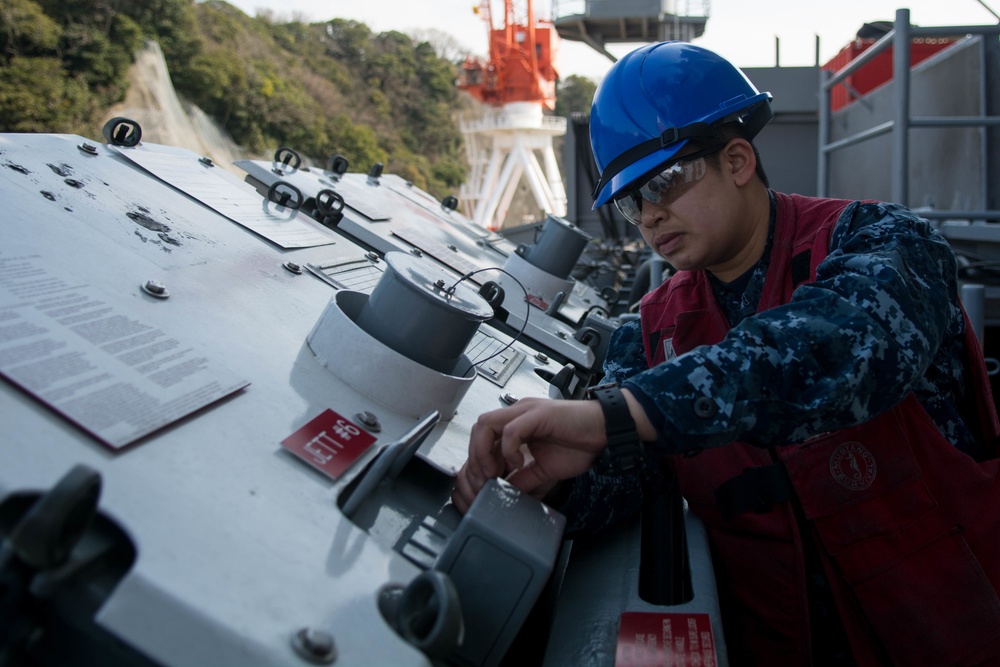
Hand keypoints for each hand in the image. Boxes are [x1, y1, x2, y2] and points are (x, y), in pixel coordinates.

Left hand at [451, 397, 607, 512]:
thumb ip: (522, 477)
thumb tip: (503, 490)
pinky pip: (511, 430)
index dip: (478, 461)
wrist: (606, 430)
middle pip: (479, 428)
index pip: (483, 437)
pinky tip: (518, 463)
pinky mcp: (538, 414)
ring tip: (494, 472)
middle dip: (476, 458)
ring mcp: (526, 411)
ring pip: (487, 424)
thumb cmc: (580, 443)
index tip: (484, 483)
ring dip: (485, 452)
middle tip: (484, 481)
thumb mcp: (543, 468)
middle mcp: (517, 412)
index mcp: (517, 422)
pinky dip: (508, 450)